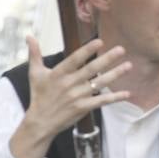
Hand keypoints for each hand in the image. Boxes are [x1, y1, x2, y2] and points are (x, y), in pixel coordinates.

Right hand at [9, 36, 131, 157]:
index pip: (75, 59)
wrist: (41, 121)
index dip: (87, 50)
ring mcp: (77, 96)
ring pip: (100, 83)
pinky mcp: (83, 108)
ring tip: (129, 66)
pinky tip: (127, 93)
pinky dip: (115, 97)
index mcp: (58, 73)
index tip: (100, 41)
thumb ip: (34, 54)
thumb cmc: (39, 95)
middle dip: (107, 59)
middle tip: (121, 49)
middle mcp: (69, 84)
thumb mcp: (35, 73)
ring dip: (115, 74)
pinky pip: (102, 101)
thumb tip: (29, 36)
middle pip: (91, 69)